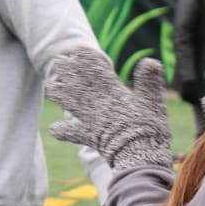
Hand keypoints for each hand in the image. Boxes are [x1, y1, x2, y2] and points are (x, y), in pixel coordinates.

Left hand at [47, 49, 171, 170]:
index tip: (77, 49)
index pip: (95, 70)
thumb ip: (149, 82)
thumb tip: (150, 61)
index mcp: (111, 92)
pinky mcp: (87, 136)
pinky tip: (56, 129)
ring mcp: (88, 120)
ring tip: (51, 86)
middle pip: (76, 83)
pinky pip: (70, 133)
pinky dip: (62, 130)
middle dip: (66, 71)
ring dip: (58, 94)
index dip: (86, 59)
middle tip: (58, 61)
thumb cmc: (148, 129)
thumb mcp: (153, 103)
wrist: (137, 157)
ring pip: (67, 103)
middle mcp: (95, 104)